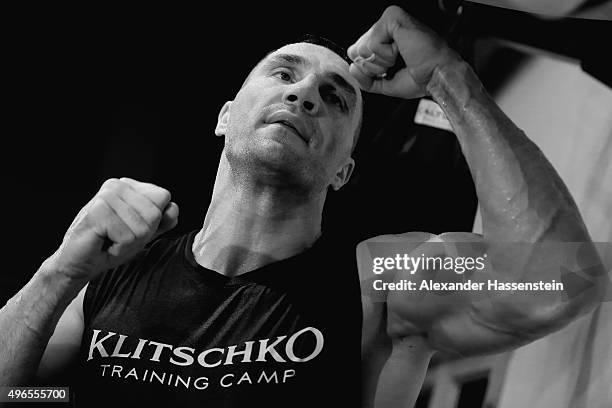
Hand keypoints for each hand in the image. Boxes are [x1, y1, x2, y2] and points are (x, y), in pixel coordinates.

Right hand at [48, 178, 178, 280]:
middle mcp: (117, 186)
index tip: (132, 229)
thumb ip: (161, 220)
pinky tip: (103, 243)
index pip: (163, 197)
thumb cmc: (109, 246)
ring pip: (143, 226)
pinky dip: (119, 248)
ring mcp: (106, 196)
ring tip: (111, 240)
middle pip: (155, 213)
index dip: (155, 221)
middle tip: (120, 238)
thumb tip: (173, 208)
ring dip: (129, 243)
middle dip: (142, 234)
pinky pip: (128, 236)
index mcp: (128, 186)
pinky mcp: (97, 211)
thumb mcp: (142, 233)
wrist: (78, 264)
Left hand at [347, 5, 460, 98]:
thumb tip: (352, 68)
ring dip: (382, 61)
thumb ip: (366, 79)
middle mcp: (384, 27)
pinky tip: (402, 49)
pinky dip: (386, 54)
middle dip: (374, 66)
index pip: (355, 54)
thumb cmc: (421, 78)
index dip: (369, 70)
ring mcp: (388, 20)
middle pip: (355, 51)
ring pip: (362, 48)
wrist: (437, 76)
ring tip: (401, 56)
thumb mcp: (386, 83)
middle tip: (397, 63)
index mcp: (383, 40)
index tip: (391, 70)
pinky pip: (372, 43)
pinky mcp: (392, 17)